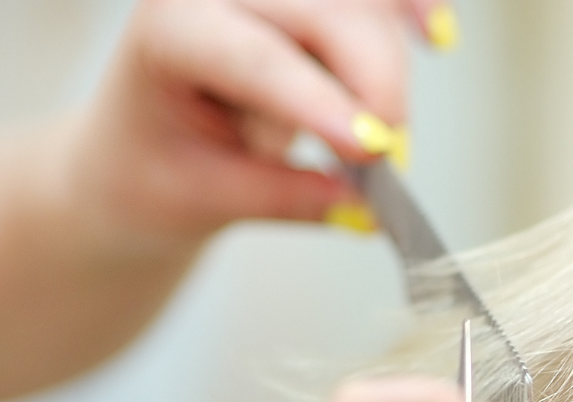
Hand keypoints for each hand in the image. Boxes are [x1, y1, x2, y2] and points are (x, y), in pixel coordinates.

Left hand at [67, 0, 455, 245]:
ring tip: (376, 138)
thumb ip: (286, 199)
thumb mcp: (205, 199)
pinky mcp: (308, 3)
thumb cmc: (154, 172)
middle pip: (325, 13)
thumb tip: (367, 210)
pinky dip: (408, 9)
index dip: (319, 101)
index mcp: (170, 29)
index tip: (373, 147)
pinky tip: (435, 34)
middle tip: (389, 160)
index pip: (256, 57)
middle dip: (373, 83)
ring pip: (360, 7)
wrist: (137, 150)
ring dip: (383, 71)